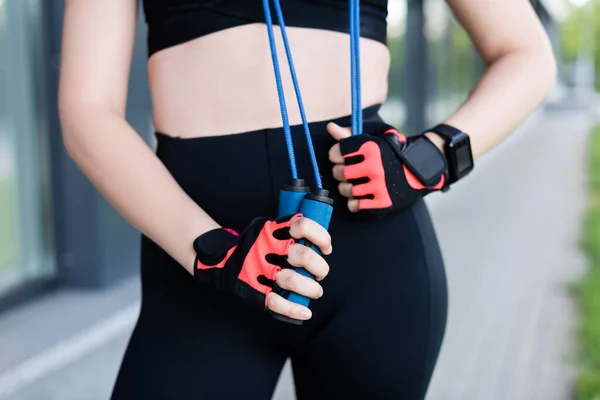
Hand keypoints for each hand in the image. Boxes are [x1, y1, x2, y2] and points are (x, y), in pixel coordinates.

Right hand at [193, 214, 331, 320]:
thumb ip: (290, 232)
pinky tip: (305, 311)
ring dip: (310, 289)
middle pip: (303, 255)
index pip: (303, 226)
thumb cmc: (254, 246)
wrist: (220, 260)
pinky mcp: (255, 290)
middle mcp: (270, 249)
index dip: (321, 237)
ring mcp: (261, 270)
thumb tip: (319, 243)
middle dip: (320, 267)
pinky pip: (276, 302)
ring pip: (291, 280)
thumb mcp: (269, 229)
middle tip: (320, 274)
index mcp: (275, 231)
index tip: (325, 248)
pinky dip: (293, 309)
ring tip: (315, 291)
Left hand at [327, 120, 447, 215]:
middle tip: (351, 172)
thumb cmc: (394, 151)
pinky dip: (355, 202)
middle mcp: (374, 167)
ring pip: (345, 190)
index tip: (343, 157)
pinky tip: (362, 196)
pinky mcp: (382, 202)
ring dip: (347, 187)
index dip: (337, 155)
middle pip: (338, 172)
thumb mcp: (376, 136)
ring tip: (357, 183)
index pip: (336, 152)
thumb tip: (329, 127)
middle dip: (341, 172)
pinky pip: (354, 206)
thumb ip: (351, 134)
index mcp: (370, 148)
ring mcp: (378, 186)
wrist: (422, 169)